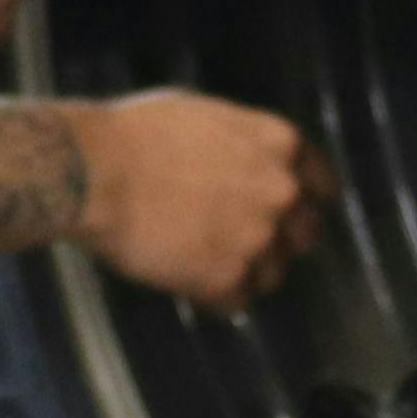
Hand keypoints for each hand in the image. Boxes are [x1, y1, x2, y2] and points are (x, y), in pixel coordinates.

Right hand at [72, 90, 331, 311]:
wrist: (95, 171)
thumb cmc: (135, 135)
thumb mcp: (207, 116)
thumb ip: (245, 144)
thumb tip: (251, 163)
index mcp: (282, 145)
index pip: (322, 185)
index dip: (305, 203)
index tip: (290, 217)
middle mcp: (282, 192)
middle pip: (303, 235)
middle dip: (276, 242)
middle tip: (238, 244)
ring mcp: (258, 238)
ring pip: (271, 274)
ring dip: (243, 273)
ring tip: (200, 261)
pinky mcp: (228, 278)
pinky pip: (236, 301)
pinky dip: (213, 296)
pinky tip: (186, 279)